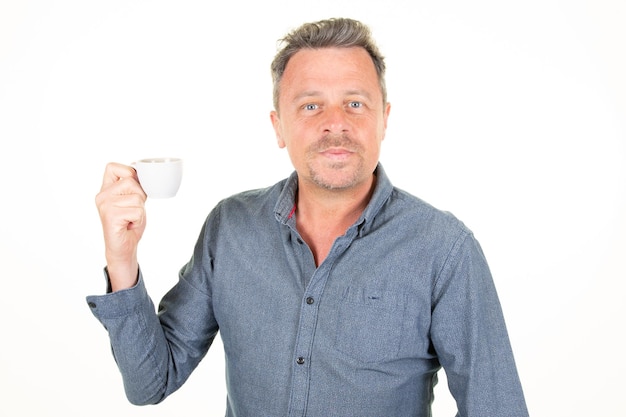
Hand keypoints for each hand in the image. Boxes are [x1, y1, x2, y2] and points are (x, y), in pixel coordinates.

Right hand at [95, 162, 146, 290]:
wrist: (123, 247)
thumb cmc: (129, 223)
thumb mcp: (132, 200)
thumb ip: (133, 186)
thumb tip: (141, 169)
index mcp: (105, 189)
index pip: (113, 167)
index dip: (128, 173)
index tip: (132, 189)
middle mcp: (102, 195)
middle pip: (131, 181)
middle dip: (140, 196)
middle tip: (132, 210)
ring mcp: (105, 205)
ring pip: (137, 197)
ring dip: (140, 210)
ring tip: (130, 218)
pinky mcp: (111, 215)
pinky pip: (137, 210)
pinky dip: (138, 219)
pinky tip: (129, 224)